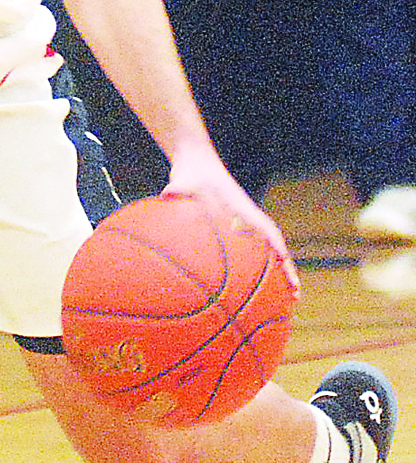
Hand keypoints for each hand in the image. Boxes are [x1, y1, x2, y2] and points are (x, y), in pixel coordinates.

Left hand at [163, 158, 298, 293]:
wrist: (195, 162)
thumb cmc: (191, 172)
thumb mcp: (183, 180)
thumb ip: (177, 188)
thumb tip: (167, 194)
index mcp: (241, 208)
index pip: (266, 230)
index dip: (277, 249)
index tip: (286, 266)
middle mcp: (247, 218)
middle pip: (274, 247)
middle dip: (286, 270)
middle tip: (295, 295)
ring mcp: (243, 224)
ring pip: (265, 252)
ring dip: (275, 273)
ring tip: (283, 300)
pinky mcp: (234, 228)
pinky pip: (249, 252)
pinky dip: (254, 270)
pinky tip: (245, 289)